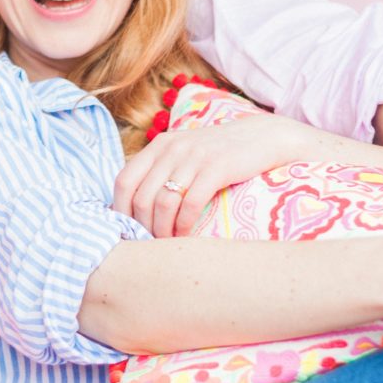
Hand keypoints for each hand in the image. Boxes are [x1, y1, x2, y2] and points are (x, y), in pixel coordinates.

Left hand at [113, 113, 307, 237]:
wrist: (262, 137)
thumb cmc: (219, 153)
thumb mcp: (183, 152)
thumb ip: (160, 170)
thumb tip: (134, 207)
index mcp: (159, 145)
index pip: (124, 180)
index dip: (120, 210)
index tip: (126, 230)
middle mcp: (172, 148)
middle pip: (142, 196)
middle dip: (142, 227)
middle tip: (150, 243)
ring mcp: (194, 157)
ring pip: (164, 203)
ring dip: (162, 230)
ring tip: (167, 244)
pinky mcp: (217, 167)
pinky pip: (191, 203)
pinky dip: (184, 225)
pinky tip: (186, 236)